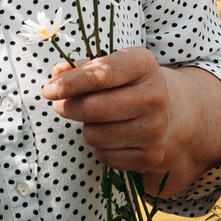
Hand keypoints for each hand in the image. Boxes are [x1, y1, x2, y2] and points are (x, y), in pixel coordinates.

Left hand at [43, 50, 220, 194]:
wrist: (172, 113)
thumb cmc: (129, 84)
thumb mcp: (112, 66)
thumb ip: (81, 68)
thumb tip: (56, 75)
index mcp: (144, 65)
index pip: (100, 75)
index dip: (68, 84)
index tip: (48, 90)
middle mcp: (154, 96)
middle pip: (93, 108)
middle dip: (68, 107)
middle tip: (60, 105)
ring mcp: (155, 128)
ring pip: (94, 135)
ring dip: (85, 128)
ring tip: (95, 120)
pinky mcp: (151, 155)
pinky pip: (104, 155)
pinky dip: (99, 147)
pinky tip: (111, 135)